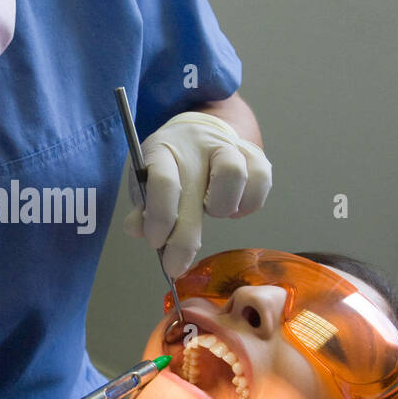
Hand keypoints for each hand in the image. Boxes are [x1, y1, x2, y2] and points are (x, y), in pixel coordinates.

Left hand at [123, 111, 271, 278]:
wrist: (199, 134)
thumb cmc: (170, 166)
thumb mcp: (146, 181)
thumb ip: (142, 207)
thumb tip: (137, 229)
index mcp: (164, 149)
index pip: (163, 181)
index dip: (160, 218)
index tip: (156, 243)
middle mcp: (197, 144)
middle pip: (197, 190)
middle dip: (185, 238)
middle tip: (176, 264)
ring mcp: (229, 146)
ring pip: (234, 176)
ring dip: (222, 207)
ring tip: (211, 210)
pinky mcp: (255, 154)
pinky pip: (260, 181)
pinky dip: (247, 203)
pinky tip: (233, 207)